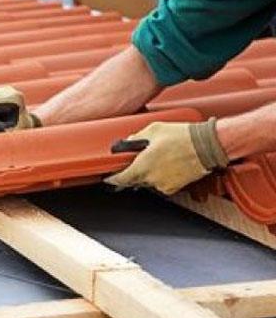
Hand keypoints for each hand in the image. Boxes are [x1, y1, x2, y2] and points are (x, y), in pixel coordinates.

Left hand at [105, 118, 228, 194]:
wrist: (207, 146)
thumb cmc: (183, 137)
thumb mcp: (154, 129)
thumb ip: (136, 138)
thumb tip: (127, 142)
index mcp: (142, 165)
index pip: (120, 179)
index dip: (112, 179)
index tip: (108, 178)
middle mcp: (150, 178)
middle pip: (133, 180)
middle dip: (133, 171)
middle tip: (142, 159)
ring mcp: (162, 185)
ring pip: (148, 182)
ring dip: (149, 173)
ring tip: (161, 158)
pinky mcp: (173, 188)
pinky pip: (160, 184)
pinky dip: (161, 177)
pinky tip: (169, 165)